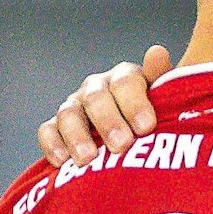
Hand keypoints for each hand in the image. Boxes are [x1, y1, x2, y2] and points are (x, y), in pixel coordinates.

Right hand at [37, 45, 173, 165]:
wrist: (133, 150)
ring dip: (78, 136)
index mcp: (125, 79)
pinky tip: (63, 162)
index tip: (146, 127)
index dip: (135, 103)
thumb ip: (163, 81)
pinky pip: (48, 131)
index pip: (126, 82)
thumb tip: (157, 52)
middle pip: (96, 97)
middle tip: (122, 145)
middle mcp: (97, 88)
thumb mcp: (165, 106)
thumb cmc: (153, 126)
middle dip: (108, 121)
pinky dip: (53, 144)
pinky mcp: (56, 128)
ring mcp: (75, 107)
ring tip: (88, 159)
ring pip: (69, 113)